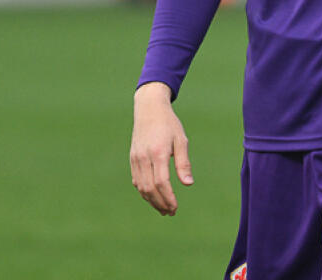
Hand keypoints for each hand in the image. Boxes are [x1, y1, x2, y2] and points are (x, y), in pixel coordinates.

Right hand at [129, 82, 192, 215]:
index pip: (161, 182)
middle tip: (171, 212)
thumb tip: (188, 184)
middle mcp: (144, 157)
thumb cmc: (168, 124)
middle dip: (160, 203)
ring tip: (163, 209)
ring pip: (141, 187)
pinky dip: (144, 191)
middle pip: (149, 188)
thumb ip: (183, 163)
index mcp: (158, 152)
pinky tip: (153, 196)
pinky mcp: (132, 158)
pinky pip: (136, 180)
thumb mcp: (181, 140)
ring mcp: (136, 158)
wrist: (149, 108)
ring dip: (152, 200)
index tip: (175, 207)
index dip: (168, 198)